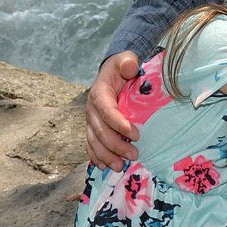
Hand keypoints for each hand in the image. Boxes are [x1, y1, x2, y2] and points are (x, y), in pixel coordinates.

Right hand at [85, 51, 139, 167]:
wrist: (112, 73)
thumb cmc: (122, 67)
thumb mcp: (126, 59)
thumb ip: (127, 61)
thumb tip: (130, 67)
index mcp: (99, 93)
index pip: (107, 111)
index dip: (119, 124)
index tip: (136, 134)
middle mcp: (91, 109)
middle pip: (100, 130)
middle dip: (116, 145)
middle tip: (134, 154)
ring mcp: (90, 120)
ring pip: (94, 141)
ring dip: (106, 156)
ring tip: (120, 166)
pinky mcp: (92, 128)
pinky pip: (90, 145)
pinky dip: (96, 156)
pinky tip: (104, 167)